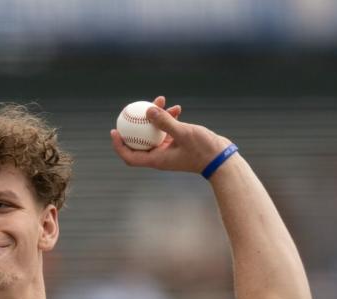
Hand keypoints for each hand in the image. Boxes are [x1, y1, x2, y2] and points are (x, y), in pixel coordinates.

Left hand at [110, 95, 230, 173]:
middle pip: (140, 141)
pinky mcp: (180, 143)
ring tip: (161, 99)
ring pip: (155, 132)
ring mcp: (170, 150)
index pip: (130, 156)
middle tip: (130, 111)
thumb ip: (165, 122)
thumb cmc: (203, 150)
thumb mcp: (183, 133)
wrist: (222, 159)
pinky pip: (169, 130)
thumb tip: (148, 109)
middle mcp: (161, 156)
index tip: (114, 131)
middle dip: (136, 125)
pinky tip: (176, 107)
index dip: (119, 145)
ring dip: (156, 117)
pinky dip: (170, 119)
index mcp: (157, 159)